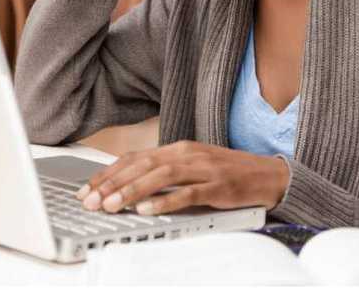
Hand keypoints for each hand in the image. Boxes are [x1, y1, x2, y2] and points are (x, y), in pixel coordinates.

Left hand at [75, 141, 290, 215]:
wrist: (270, 175)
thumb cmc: (227, 174)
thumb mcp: (191, 167)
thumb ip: (163, 173)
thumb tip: (127, 186)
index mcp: (177, 148)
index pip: (134, 158)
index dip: (108, 173)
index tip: (87, 189)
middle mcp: (187, 154)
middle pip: (142, 165)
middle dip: (113, 184)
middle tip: (91, 201)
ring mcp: (203, 168)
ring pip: (161, 176)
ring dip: (133, 191)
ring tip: (112, 205)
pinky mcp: (219, 186)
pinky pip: (188, 193)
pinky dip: (166, 201)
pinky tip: (148, 209)